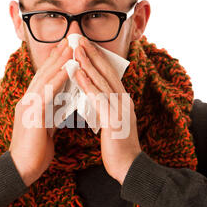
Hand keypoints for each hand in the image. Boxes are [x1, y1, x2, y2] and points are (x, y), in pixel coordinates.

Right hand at [9, 39, 72, 186]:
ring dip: (59, 61)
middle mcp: (27, 101)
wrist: (21, 170)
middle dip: (58, 55)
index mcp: (30, 104)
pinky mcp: (32, 114)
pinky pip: (47, 92)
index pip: (44, 79)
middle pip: (44, 73)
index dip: (55, 63)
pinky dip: (59, 78)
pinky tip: (69, 68)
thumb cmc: (34, 152)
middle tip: (70, 39)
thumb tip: (62, 106)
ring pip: (45, 78)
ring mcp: (28, 106)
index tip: (67, 50)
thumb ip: (50, 114)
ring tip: (71, 46)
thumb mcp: (45, 128)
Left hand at [74, 37, 141, 184]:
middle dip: (93, 53)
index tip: (84, 46)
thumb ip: (106, 109)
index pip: (108, 75)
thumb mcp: (113, 124)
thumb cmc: (119, 149)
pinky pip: (98, 97)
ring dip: (88, 63)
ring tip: (76, 48)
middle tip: (79, 38)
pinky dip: (87, 83)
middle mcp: (123, 101)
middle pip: (107, 72)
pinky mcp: (114, 119)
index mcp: (122, 101)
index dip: (97, 59)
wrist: (130, 168)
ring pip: (102, 80)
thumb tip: (97, 100)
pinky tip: (77, 73)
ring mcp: (120, 109)